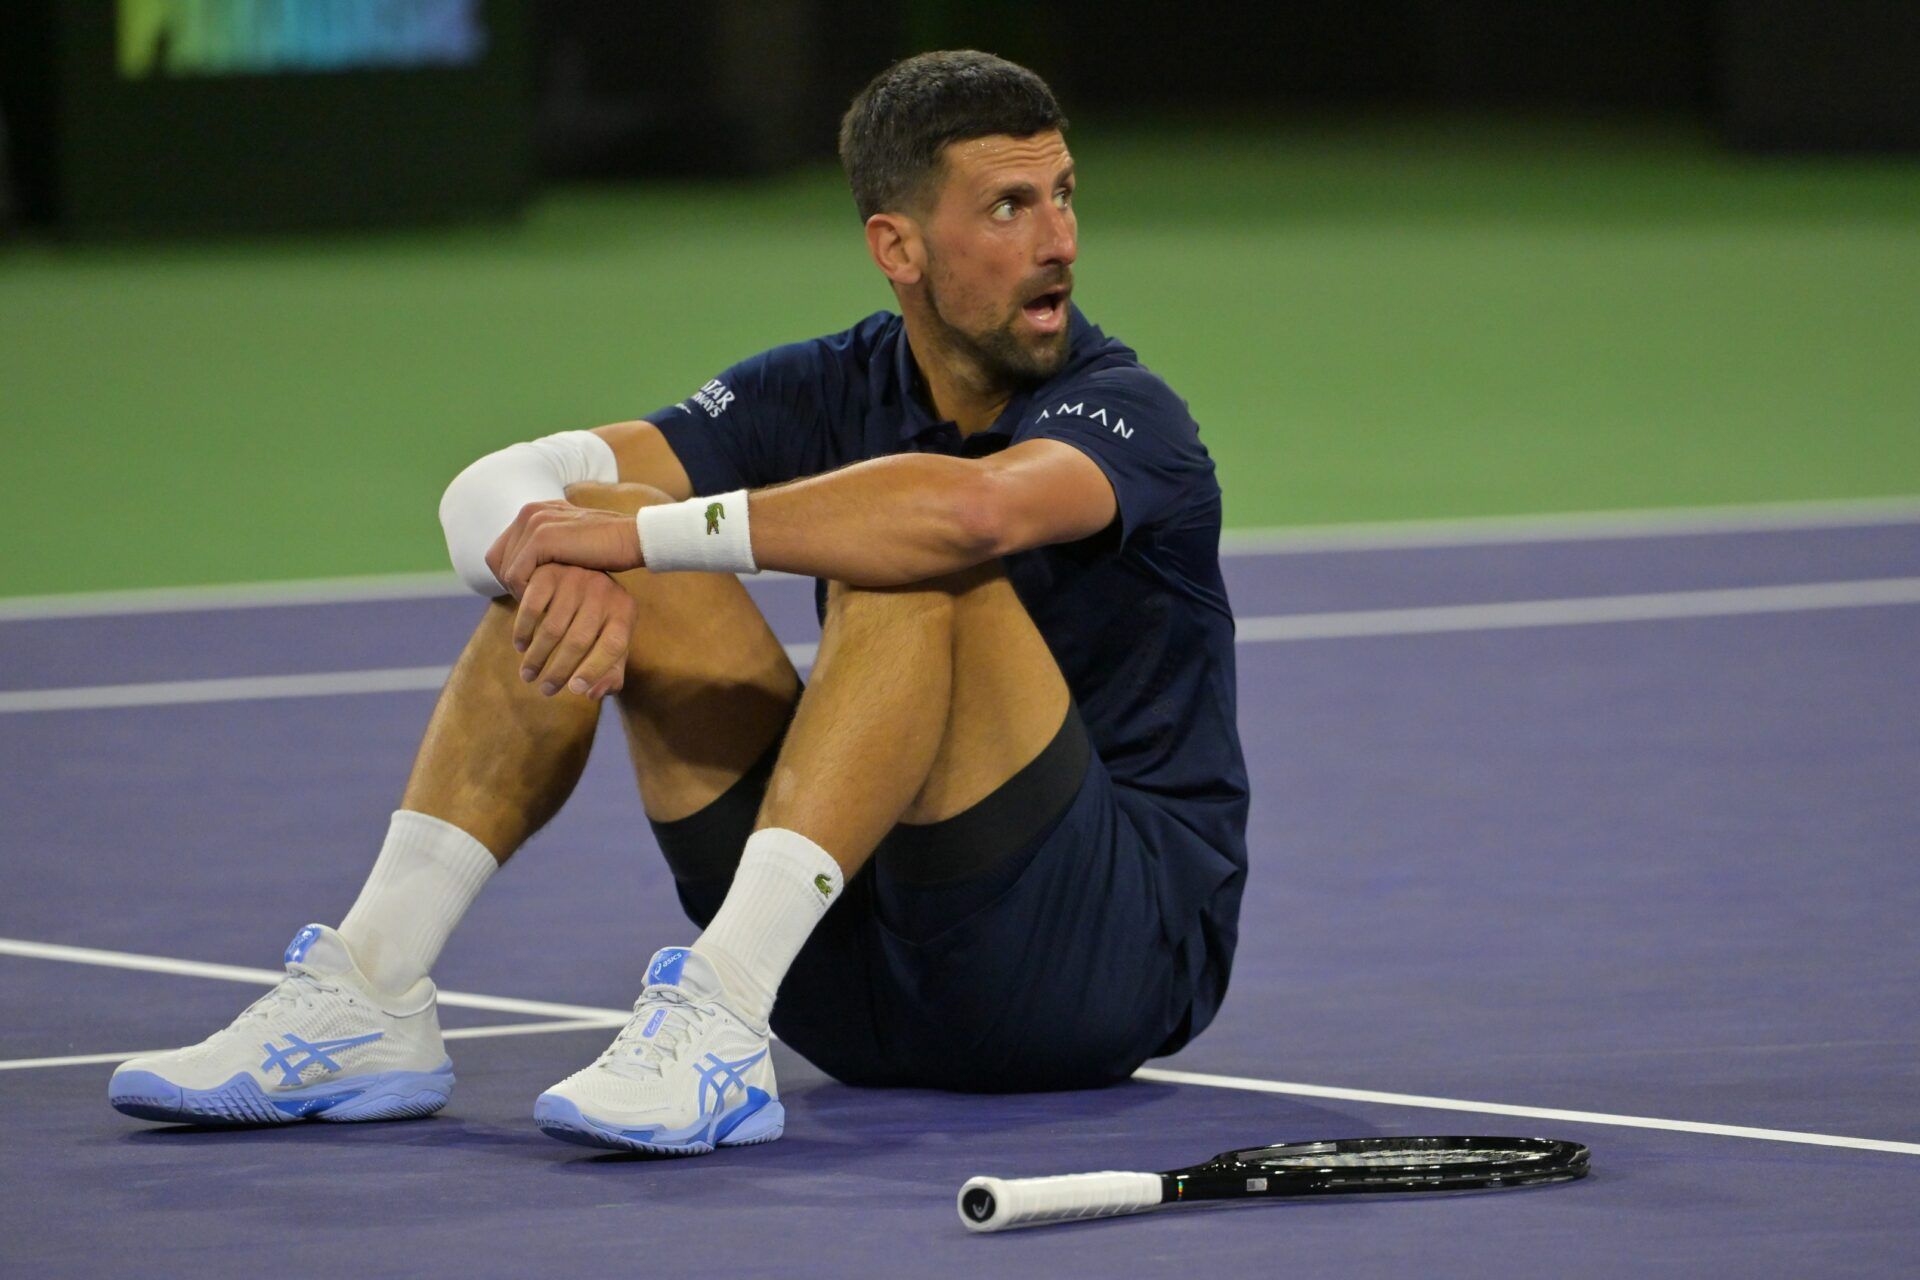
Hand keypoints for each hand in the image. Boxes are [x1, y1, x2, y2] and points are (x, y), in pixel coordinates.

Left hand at [486, 500, 643, 597]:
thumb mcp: (571, 544)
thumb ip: (549, 550)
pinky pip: (516, 574)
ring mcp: (535, 522)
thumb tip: (529, 573)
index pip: (502, 549)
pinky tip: (542, 603)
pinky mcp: (542, 538)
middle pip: (496, 558)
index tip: (529, 594)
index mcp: (537, 510)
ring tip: (537, 606)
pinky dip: (524, 593)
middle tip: (529, 604)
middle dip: (509, 585)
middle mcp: (531, 511)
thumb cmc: (609, 549)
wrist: (633, 538)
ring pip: (504, 568)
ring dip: (517, 592)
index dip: (510, 575)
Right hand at [510, 563, 635, 699]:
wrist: (576, 569)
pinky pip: (531, 608)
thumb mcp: (611, 640)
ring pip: (552, 628)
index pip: (613, 645)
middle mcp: (602, 592)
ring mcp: (575, 580)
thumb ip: (610, 671)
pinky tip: (521, 646)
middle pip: (579, 641)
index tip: (575, 691)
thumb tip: (592, 694)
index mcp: (624, 611)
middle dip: (559, 671)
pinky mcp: (548, 574)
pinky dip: (523, 631)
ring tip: (528, 675)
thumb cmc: (597, 617)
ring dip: (537, 657)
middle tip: (546, 690)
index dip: (594, 670)